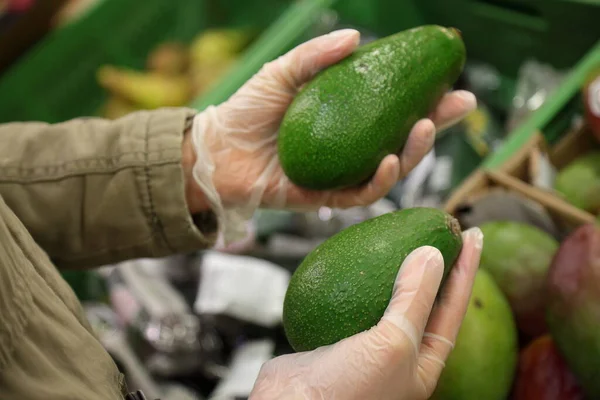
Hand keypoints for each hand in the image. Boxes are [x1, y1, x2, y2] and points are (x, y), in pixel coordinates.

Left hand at [187, 29, 476, 241]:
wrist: (214, 150)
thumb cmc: (246, 112)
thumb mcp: (281, 73)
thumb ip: (316, 55)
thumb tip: (358, 37)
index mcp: (345, 120)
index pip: (394, 109)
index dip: (426, 97)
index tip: (453, 81)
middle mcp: (348, 148)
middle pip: (402, 139)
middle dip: (435, 123)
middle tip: (459, 104)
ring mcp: (339, 175)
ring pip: (390, 169)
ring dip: (413, 152)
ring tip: (423, 128)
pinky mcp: (324, 199)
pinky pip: (359, 195)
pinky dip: (378, 180)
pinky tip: (389, 161)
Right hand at [249, 227, 483, 399]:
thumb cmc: (347, 392)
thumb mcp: (393, 344)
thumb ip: (414, 300)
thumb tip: (431, 254)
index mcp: (421, 364)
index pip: (452, 308)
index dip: (466, 270)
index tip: (472, 234)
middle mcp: (396, 353)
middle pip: (422, 299)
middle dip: (435, 264)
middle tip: (444, 228)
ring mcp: (364, 342)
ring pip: (385, 295)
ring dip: (395, 264)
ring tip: (405, 233)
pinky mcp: (334, 332)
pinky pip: (352, 296)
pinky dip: (357, 274)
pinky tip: (358, 252)